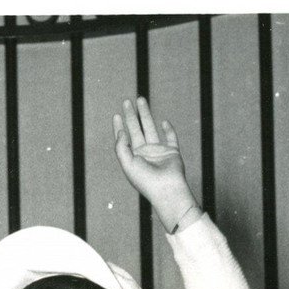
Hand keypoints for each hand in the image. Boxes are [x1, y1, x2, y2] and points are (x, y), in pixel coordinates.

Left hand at [113, 97, 199, 231]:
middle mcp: (144, 153)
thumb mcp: (127, 164)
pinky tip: (164, 122)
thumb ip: (121, 147)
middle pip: (136, 129)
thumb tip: (120, 131)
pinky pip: (171, 138)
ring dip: (145, 114)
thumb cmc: (145, 180)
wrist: (166, 189)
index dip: (119, 127)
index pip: (124, 139)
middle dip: (131, 115)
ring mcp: (158, 152)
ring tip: (140, 99)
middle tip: (126, 102)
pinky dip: (168, 129)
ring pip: (150, 128)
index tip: (116, 115)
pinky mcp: (172, 152)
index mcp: (133, 158)